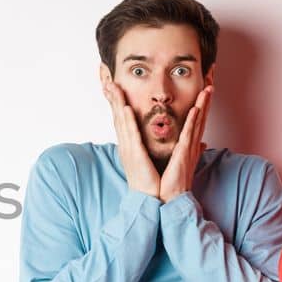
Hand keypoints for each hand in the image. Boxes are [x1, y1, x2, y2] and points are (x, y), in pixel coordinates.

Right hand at [102, 80, 160, 196]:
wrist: (151, 200)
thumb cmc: (154, 182)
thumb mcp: (155, 160)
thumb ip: (160, 147)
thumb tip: (174, 138)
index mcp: (132, 145)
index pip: (123, 119)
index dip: (118, 102)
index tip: (115, 87)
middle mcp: (127, 145)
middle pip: (118, 116)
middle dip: (113, 98)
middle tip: (107, 80)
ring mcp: (129, 150)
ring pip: (122, 122)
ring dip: (117, 103)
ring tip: (113, 87)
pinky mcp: (135, 156)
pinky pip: (131, 135)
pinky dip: (128, 121)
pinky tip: (125, 108)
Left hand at [159, 86, 212, 202]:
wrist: (171, 200)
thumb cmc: (174, 183)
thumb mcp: (183, 163)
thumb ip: (193, 151)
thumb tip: (203, 144)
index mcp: (190, 147)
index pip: (198, 122)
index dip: (203, 106)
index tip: (206, 91)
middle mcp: (192, 146)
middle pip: (201, 119)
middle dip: (206, 101)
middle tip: (211, 83)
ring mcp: (189, 149)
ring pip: (198, 123)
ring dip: (203, 106)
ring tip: (207, 90)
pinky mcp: (183, 155)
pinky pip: (189, 135)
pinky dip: (193, 122)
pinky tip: (196, 110)